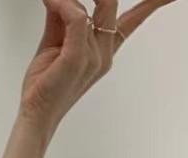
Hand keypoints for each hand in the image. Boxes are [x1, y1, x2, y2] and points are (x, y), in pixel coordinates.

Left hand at [20, 0, 177, 136]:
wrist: (34, 117)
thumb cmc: (43, 88)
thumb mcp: (55, 44)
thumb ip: (63, 18)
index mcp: (104, 49)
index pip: (135, 19)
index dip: (153, 4)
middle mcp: (104, 52)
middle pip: (112, 3)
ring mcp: (94, 55)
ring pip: (93, 6)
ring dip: (68, 0)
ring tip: (51, 0)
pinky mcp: (79, 56)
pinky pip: (76, 16)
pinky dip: (62, 4)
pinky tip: (51, 2)